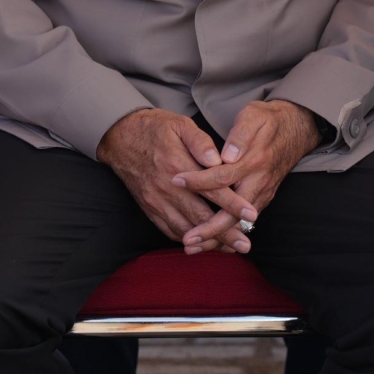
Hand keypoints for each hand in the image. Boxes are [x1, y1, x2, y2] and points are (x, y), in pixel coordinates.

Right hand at [98, 109, 247, 253]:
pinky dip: (187, 239)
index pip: (211, 190)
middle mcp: (166, 189)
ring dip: (208, 242)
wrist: (121, 138)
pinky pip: (168, 230)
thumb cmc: (156, 129)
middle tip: (246, 244)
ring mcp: (156, 201)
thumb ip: (200, 142)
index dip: (233, 204)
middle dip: (225, 233)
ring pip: (185, 229)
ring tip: (229, 249)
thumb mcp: (180, 125)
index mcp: (177, 166)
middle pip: (200, 217)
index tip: (252, 214)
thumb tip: (218, 159)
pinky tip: (202, 243)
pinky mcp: (149, 208)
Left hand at [171, 100, 322, 253]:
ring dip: (216, 238)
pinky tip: (209, 241)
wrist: (296, 128)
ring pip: (238, 224)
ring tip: (192, 247)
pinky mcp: (262, 199)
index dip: (198, 181)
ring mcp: (263, 193)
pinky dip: (226, 234)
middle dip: (209, 230)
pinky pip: (243, 222)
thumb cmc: (269, 120)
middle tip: (187, 240)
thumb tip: (226, 155)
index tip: (176, 181)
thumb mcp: (254, 116)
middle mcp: (260, 182)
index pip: (222, 177)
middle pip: (232, 214)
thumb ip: (240, 135)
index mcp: (255, 161)